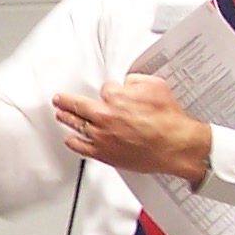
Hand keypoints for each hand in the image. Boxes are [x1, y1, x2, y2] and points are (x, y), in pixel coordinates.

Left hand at [52, 76, 212, 179]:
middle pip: (79, 106)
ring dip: (67, 119)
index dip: (110, 91)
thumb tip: (128, 83)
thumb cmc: (168, 120)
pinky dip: (73, 142)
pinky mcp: (105, 154)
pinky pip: (82, 148)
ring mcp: (102, 136)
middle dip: (67, 101)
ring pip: (77, 125)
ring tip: (60, 115)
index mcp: (115, 97)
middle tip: (59, 99)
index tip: (111, 93)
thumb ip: (137, 81)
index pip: (105, 89)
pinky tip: (70, 140)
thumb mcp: (156, 86)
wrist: (175, 145)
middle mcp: (104, 117)